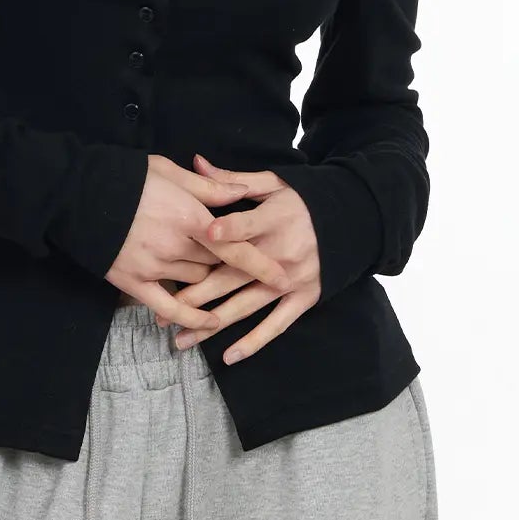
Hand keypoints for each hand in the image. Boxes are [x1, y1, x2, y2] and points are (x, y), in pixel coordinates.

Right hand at [104, 153, 292, 332]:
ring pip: (196, 283)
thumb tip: (241, 191)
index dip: (261, 263)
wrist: (78, 195)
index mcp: (189, 216)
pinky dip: (190, 318)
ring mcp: (154, 267)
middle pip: (216, 265)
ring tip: (215, 279)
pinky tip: (208, 322)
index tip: (284, 275)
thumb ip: (209, 186)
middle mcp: (175, 246)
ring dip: (207, 281)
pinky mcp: (134, 282)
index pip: (234, 245)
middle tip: (238, 264)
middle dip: (228, 264)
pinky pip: (168, 307)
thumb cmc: (126, 178)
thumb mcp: (170, 172)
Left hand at [160, 152, 323, 364]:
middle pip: (234, 276)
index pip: (245, 227)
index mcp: (273, 220)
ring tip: (182, 338)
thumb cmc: (304, 200)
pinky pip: (277, 324)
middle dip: (197, 294)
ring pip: (246, 305)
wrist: (352, 220)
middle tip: (165, 310)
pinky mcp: (304, 298)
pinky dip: (255, 342)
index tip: (203, 235)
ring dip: (213, 324)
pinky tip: (229, 356)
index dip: (226, 231)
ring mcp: (292, 280)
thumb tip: (196, 163)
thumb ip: (232, 180)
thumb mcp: (273, 183)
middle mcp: (281, 253)